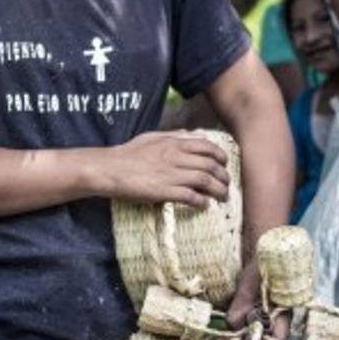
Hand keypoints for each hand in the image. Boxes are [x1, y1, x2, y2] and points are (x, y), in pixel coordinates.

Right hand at [106, 130, 229, 208]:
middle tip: (227, 184)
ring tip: (223, 197)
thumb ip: (172, 135)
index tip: (225, 164)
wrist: (111, 169)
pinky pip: (191, 197)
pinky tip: (205, 205)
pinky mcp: (164, 192)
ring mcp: (171, 175)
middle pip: (210, 166)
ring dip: (218, 191)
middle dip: (224, 176)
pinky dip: (202, 202)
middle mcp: (176, 157)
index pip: (207, 147)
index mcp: (174, 143)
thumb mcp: (152, 137)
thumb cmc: (129, 153)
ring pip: (205, 181)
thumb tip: (190, 134)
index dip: (221, 156)